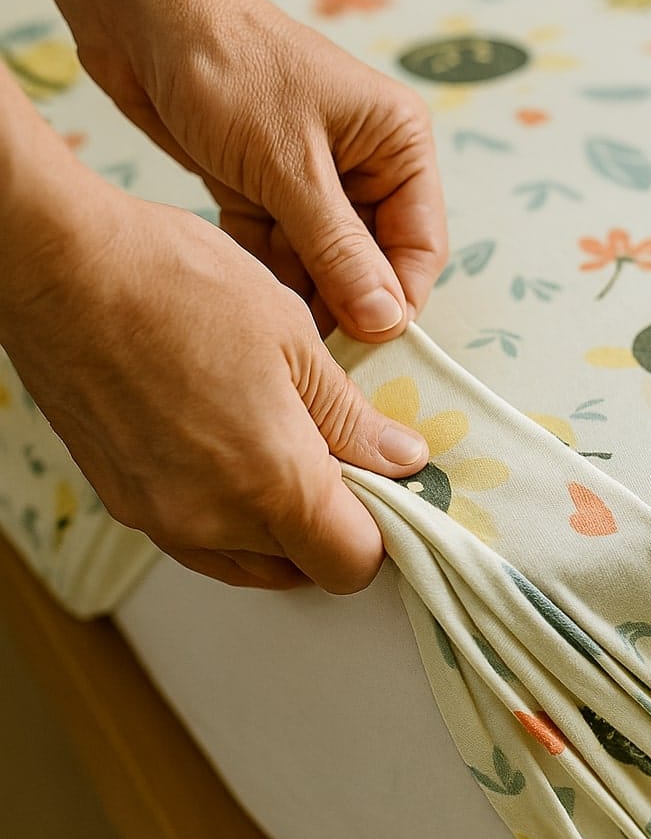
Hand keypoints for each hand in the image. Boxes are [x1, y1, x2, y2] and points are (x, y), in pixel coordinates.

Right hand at [0, 177, 429, 590]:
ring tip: (288, 445)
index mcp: (270, 484)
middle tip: (345, 456)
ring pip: (245, 560)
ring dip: (279, 526)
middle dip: (333, 528)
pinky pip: (195, 535)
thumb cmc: (177, 286)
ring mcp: (158, 516)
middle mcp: (211, 520)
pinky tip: (232, 444)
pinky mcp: (121, 499)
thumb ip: (349, 417)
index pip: (351, 565)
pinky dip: (227, 512)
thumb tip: (401, 459)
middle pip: (300, 570)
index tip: (389, 484)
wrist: (61, 267)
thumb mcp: (293, 338)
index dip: (382, 530)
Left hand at [73, 0, 447, 340]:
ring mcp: (313, 177)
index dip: (396, 299)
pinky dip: (258, 266)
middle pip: (371, 260)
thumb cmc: (229, 68)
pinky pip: (275, 249)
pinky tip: (236, 275)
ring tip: (263, 308)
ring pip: (321, 262)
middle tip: (306, 339)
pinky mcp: (264, 186)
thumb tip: (388, 320)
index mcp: (396, 143)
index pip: (420, 244)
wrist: (142, 17)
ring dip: (295, 286)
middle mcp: (365, 162)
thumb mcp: (289, 168)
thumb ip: (338, 250)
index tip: (365, 345)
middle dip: (341, 298)